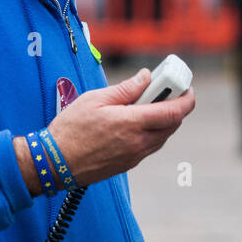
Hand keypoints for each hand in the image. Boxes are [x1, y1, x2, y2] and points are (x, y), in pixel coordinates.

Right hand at [16, 68, 194, 192]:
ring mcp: (134, 156)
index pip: (173, 112)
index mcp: (132, 123)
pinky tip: (136, 123)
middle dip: (175, 107)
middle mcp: (138, 142)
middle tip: (166, 92)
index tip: (188, 89)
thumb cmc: (70, 129)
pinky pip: (149, 146)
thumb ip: (126, 89)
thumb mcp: (95, 99)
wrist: (54, 162)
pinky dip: (151, 132)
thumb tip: (146, 77)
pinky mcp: (128, 164)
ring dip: (163, 121)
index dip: (186, 100)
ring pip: (162, 137)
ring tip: (148, 105)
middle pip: (172, 125)